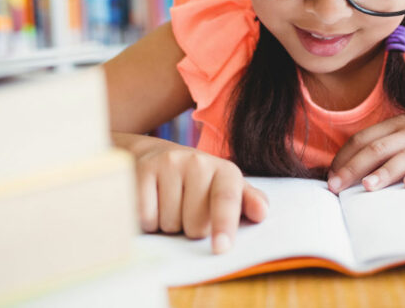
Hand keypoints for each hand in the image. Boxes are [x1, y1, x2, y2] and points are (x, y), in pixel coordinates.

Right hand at [133, 137, 267, 253]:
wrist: (157, 156)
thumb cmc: (198, 183)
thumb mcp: (225, 188)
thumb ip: (246, 202)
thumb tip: (261, 212)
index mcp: (224, 170)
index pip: (227, 199)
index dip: (224, 224)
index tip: (221, 247)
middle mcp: (198, 162)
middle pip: (195, 224)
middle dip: (190, 228)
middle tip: (186, 210)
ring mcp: (169, 163)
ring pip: (169, 223)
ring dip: (167, 224)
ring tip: (168, 204)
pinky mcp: (143, 170)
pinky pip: (145, 217)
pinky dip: (147, 221)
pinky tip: (151, 204)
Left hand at [327, 115, 404, 192]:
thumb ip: (384, 150)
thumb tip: (351, 171)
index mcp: (398, 124)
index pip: (364, 138)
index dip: (345, 157)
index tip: (330, 177)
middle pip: (378, 148)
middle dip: (354, 168)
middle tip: (337, 186)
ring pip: (404, 156)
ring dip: (384, 172)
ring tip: (367, 187)